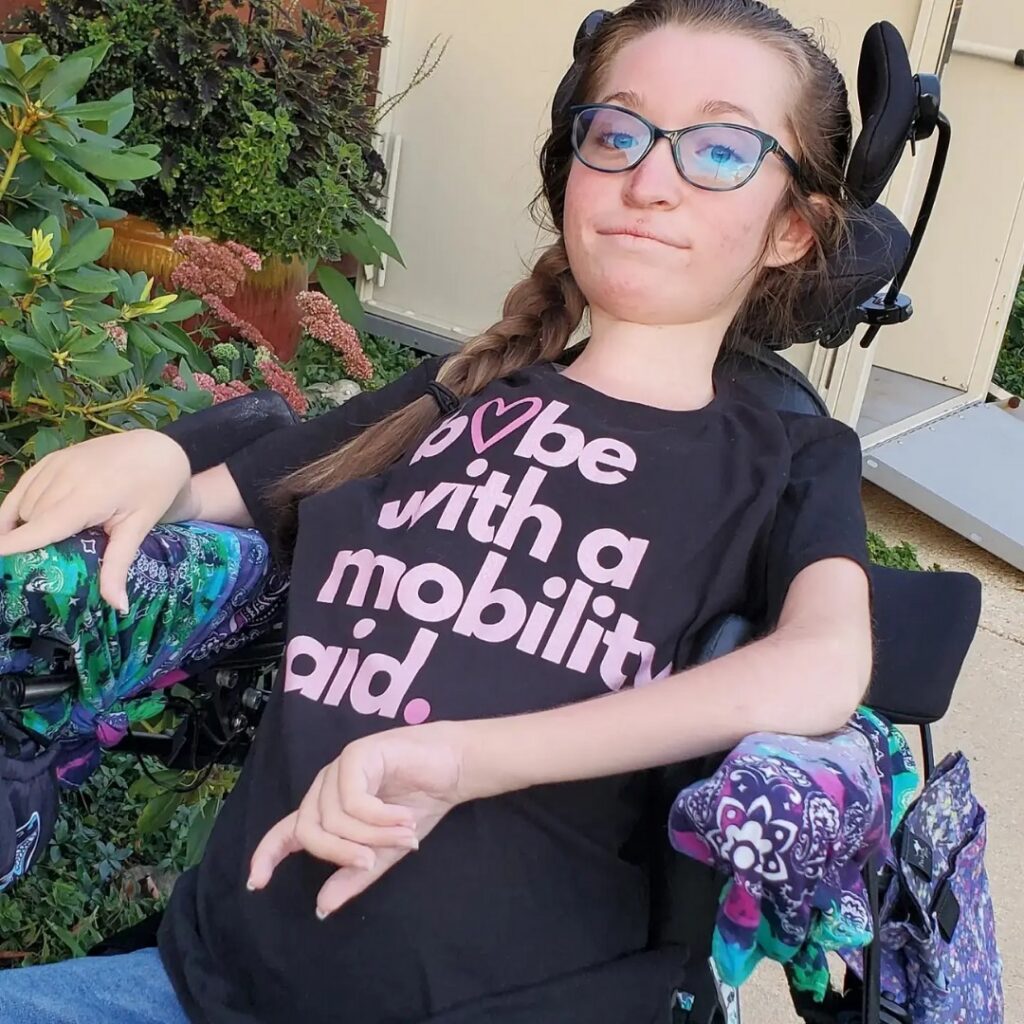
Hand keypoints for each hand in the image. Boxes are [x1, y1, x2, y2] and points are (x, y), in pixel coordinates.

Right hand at [0, 430, 193, 611]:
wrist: (159, 450)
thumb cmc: (153, 490)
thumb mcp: (139, 527)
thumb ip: (119, 565)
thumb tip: (118, 606)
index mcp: (89, 496)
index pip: (42, 526)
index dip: (13, 545)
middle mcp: (66, 477)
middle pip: (32, 521)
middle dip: (29, 545)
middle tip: (40, 568)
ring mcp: (56, 465)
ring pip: (25, 505)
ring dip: (27, 527)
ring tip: (45, 545)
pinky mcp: (52, 459)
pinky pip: (22, 487)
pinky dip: (16, 507)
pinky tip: (15, 526)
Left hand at [248, 721, 469, 917]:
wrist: (454, 766)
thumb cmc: (420, 803)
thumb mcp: (386, 849)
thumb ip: (355, 874)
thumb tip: (323, 907)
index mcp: (328, 808)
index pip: (288, 831)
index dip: (267, 855)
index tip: (256, 883)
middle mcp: (326, 786)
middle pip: (310, 830)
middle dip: (340, 853)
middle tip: (372, 861)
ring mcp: (339, 768)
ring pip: (334, 818)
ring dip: (372, 836)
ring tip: (406, 835)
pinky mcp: (356, 754)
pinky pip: (354, 800)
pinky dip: (379, 817)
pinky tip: (405, 818)